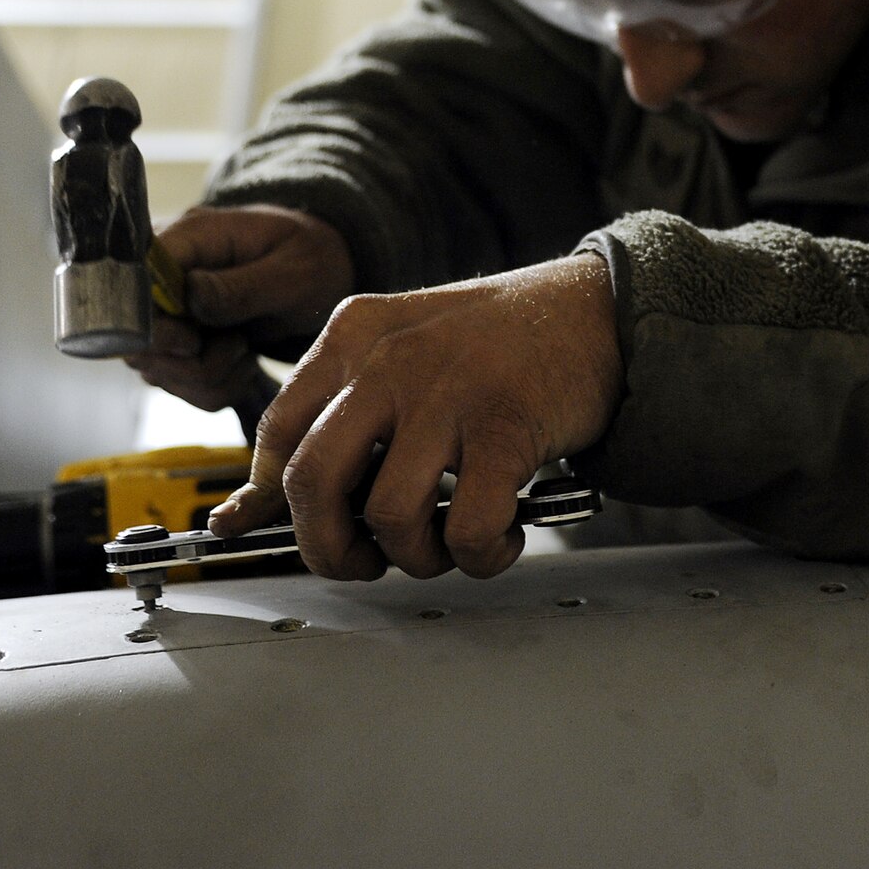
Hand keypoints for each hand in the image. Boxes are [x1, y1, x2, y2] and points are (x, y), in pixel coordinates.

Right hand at [124, 204, 353, 410]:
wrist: (323, 272)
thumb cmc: (313, 259)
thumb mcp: (293, 271)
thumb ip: (242, 286)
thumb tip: (189, 296)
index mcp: (188, 237)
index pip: (132, 282)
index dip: (154, 324)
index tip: (195, 342)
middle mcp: (163, 275)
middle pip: (136, 339)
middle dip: (191, 362)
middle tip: (239, 347)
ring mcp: (165, 313)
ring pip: (157, 371)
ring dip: (210, 377)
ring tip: (247, 350)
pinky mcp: (175, 344)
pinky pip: (180, 385)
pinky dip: (215, 387)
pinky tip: (242, 364)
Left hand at [205, 254, 621, 580]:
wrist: (598, 307)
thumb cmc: (506, 337)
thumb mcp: (409, 342)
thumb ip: (348, 402)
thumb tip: (270, 499)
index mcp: (356, 336)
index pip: (278, 433)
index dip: (271, 501)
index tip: (288, 530)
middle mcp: (391, 359)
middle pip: (311, 481)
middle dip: (327, 547)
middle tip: (359, 561)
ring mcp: (448, 393)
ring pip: (390, 516)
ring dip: (417, 557)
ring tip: (447, 544)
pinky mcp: (506, 428)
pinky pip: (469, 527)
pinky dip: (482, 555)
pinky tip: (500, 538)